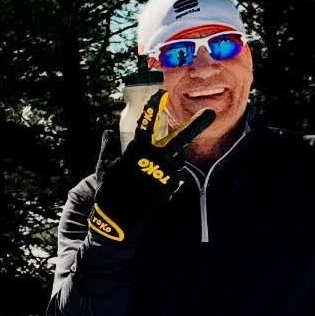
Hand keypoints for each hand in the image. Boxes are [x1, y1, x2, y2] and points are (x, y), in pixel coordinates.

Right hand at [86, 92, 213, 244]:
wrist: (119, 220)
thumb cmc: (109, 192)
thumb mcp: (104, 168)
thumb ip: (107, 149)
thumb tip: (107, 133)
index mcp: (136, 151)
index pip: (147, 124)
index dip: (154, 108)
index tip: (160, 95)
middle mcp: (155, 160)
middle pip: (179, 139)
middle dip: (195, 126)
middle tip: (210, 113)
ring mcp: (166, 174)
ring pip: (178, 157)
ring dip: (172, 157)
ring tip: (154, 168)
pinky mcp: (171, 187)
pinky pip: (175, 173)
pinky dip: (170, 173)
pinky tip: (156, 181)